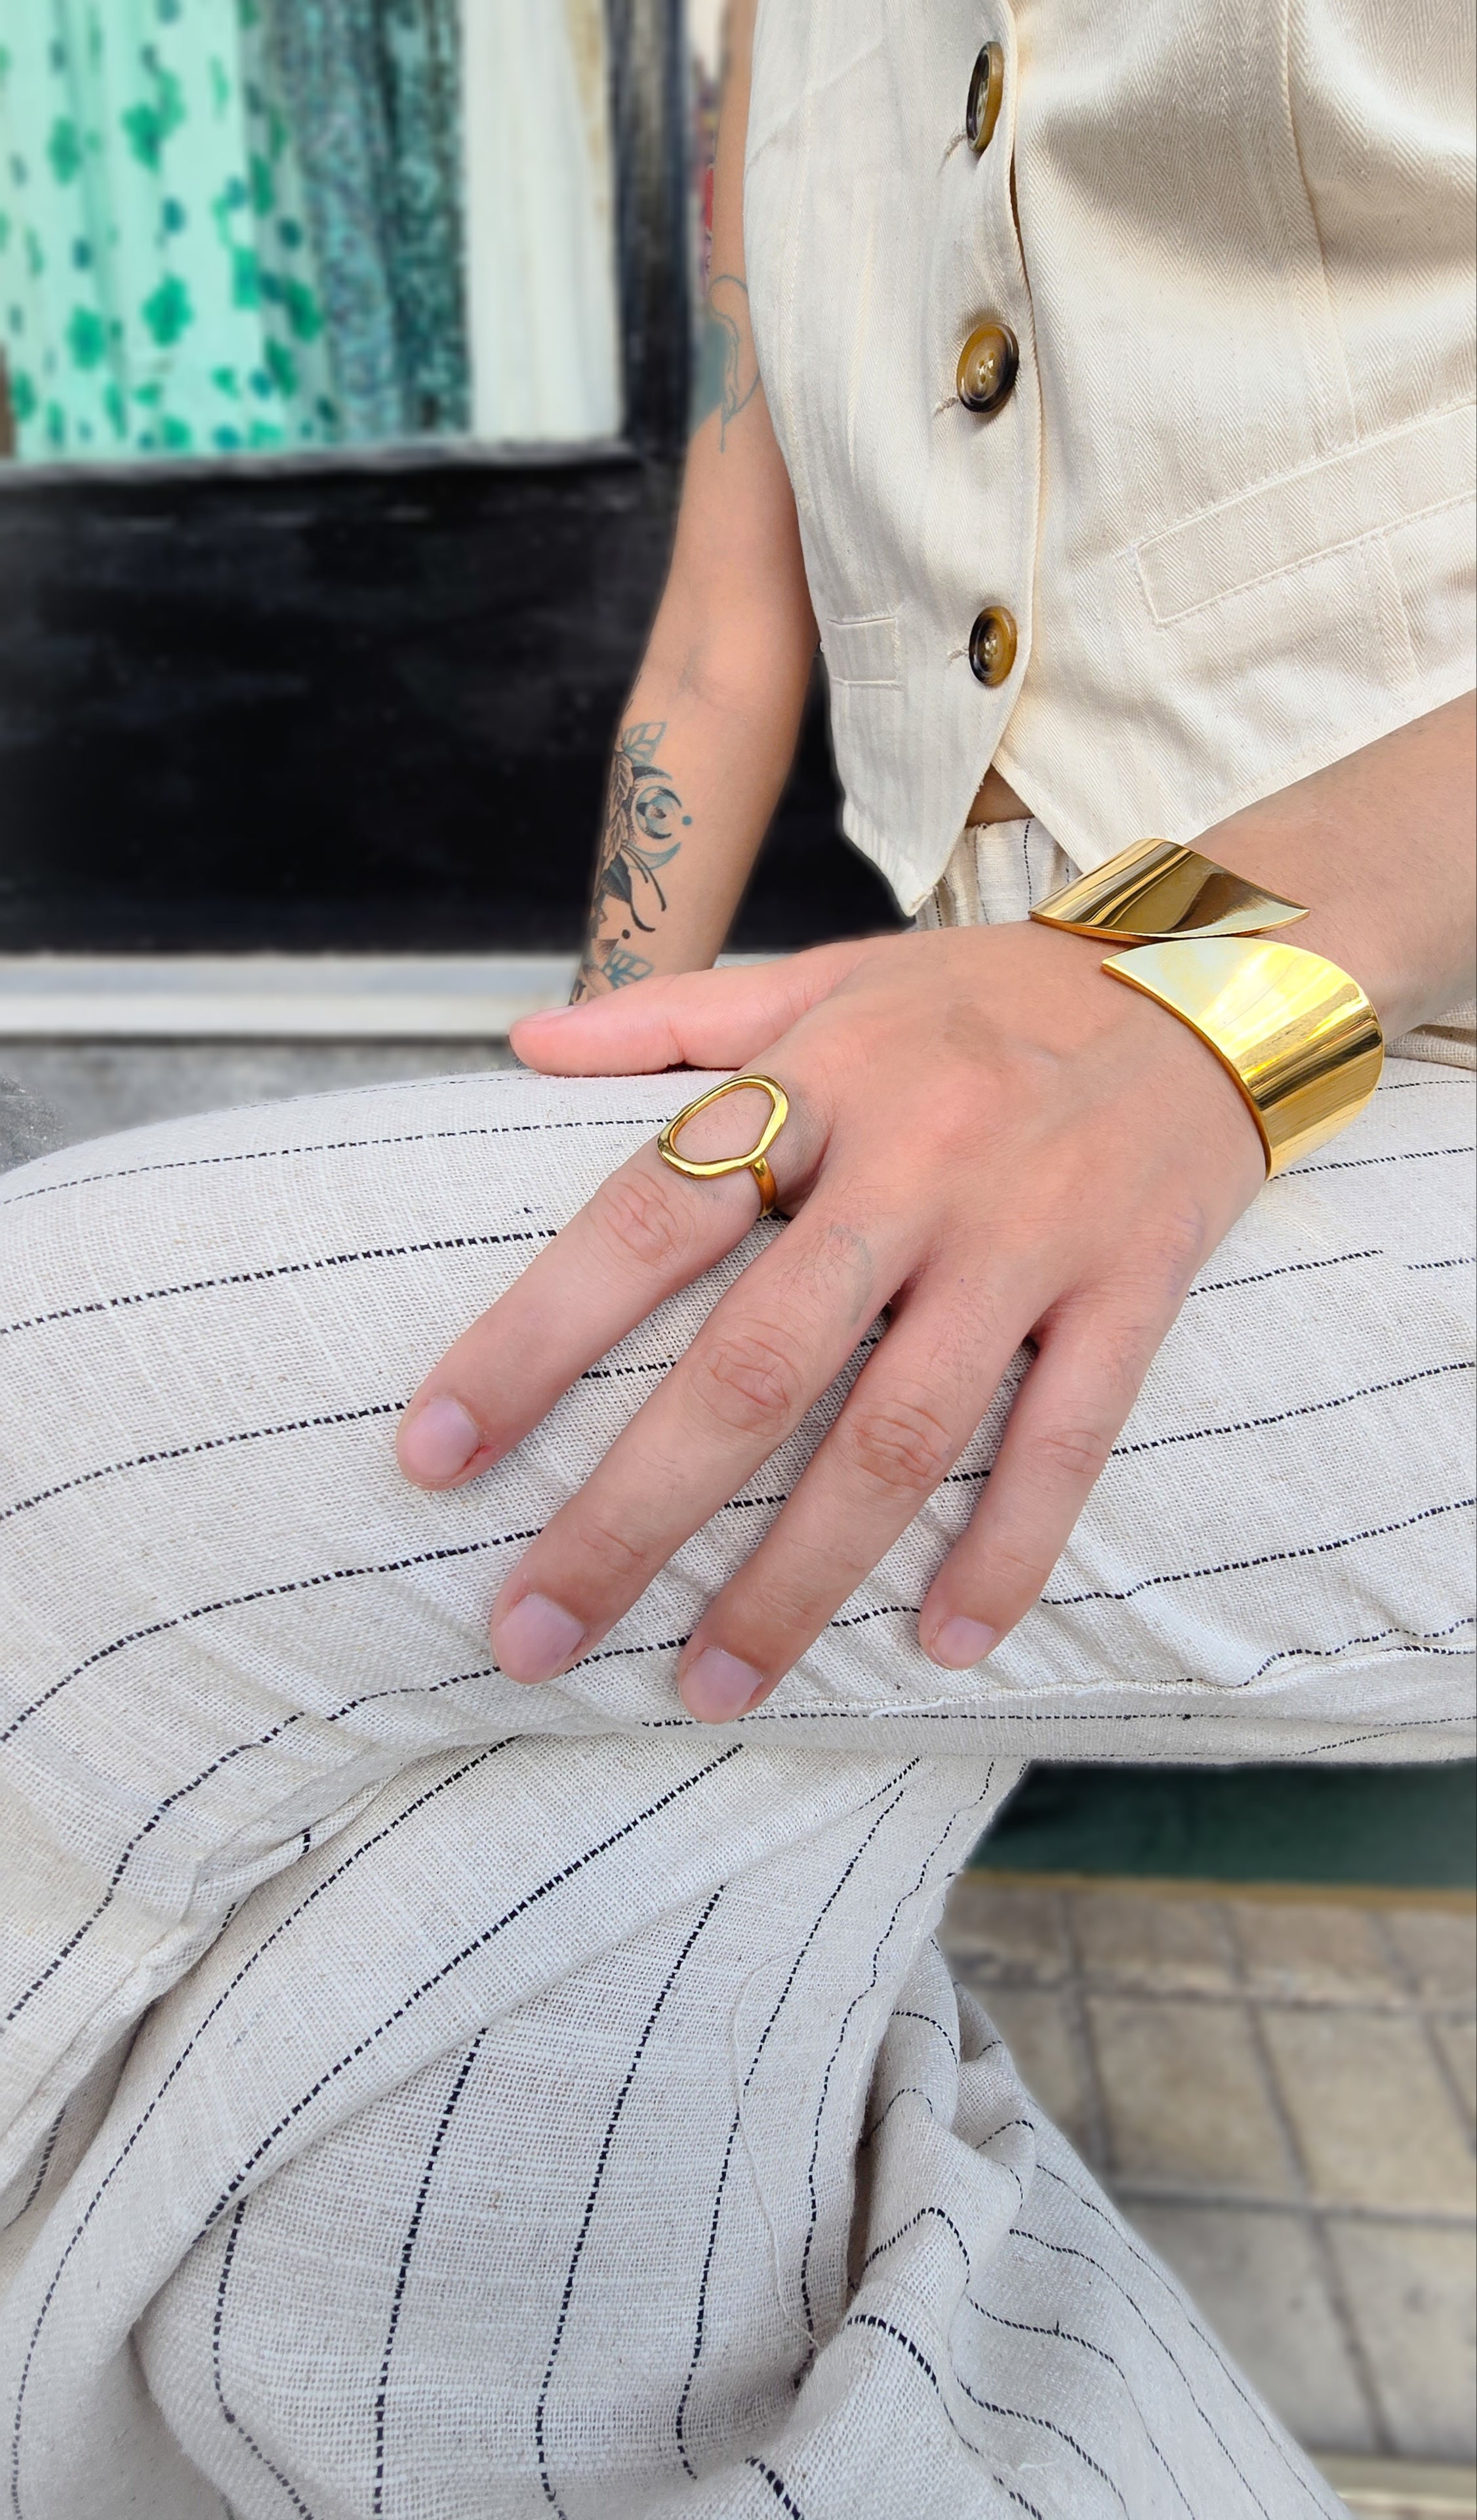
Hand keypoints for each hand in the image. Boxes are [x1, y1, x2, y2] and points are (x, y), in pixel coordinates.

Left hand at [396, 925, 1264, 1717]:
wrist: (1217, 973)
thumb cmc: (988, 992)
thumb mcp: (826, 972)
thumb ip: (669, 1019)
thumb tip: (519, 1041)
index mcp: (822, 1080)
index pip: (647, 1217)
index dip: (533, 1339)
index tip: (433, 1454)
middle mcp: (917, 1165)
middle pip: (754, 1367)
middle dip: (632, 1515)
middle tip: (534, 1633)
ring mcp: (1030, 1239)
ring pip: (898, 1437)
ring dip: (796, 1579)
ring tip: (706, 1686)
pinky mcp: (1132, 1295)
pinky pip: (1065, 1446)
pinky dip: (1003, 1554)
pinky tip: (938, 1646)